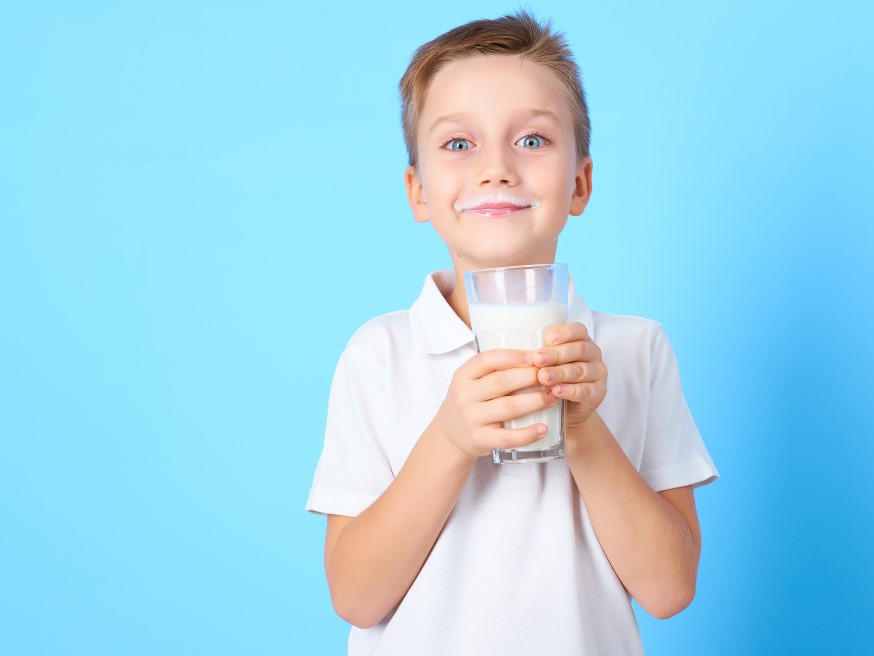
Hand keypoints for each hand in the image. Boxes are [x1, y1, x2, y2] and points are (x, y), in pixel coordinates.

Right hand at [432, 349, 558, 460]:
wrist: (449, 437)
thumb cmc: (469, 403)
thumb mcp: (470, 382)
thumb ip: (493, 370)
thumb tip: (533, 355)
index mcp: (462, 375)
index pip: (488, 359)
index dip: (513, 356)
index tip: (535, 356)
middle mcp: (464, 395)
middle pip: (502, 382)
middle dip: (530, 377)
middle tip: (551, 376)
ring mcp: (471, 418)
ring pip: (509, 407)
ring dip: (535, 401)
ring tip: (552, 397)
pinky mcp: (479, 439)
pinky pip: (507, 437)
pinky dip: (528, 434)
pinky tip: (543, 428)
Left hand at [528, 322, 606, 428]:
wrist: (565, 412)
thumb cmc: (550, 381)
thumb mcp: (544, 364)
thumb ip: (537, 354)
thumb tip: (512, 346)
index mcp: (581, 341)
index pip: (578, 330)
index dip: (565, 332)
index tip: (547, 337)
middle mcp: (593, 355)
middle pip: (579, 349)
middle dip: (556, 354)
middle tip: (537, 359)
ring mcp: (598, 374)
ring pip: (580, 370)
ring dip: (560, 373)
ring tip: (543, 377)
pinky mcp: (598, 394)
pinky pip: (585, 391)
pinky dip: (569, 390)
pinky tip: (556, 391)